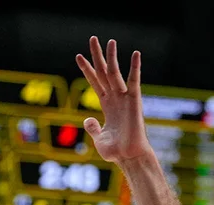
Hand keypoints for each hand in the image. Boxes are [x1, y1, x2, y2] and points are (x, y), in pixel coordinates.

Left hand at [75, 37, 155, 164]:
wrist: (129, 157)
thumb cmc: (116, 152)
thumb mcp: (98, 138)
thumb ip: (92, 127)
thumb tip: (88, 119)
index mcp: (107, 105)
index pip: (95, 82)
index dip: (86, 69)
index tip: (78, 56)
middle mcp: (115, 98)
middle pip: (104, 72)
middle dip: (97, 55)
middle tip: (92, 38)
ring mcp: (124, 98)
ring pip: (115, 73)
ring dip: (111, 57)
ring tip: (108, 40)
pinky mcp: (134, 101)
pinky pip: (134, 81)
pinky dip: (135, 67)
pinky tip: (135, 54)